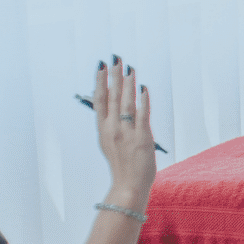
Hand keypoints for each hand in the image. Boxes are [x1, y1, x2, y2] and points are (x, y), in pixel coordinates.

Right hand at [95, 55, 157, 204]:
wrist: (128, 185)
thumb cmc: (122, 165)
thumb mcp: (109, 143)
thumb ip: (110, 125)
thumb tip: (113, 106)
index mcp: (103, 129)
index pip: (99, 100)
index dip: (100, 81)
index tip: (101, 65)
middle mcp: (113, 129)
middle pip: (113, 97)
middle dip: (115, 76)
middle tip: (116, 58)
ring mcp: (127, 133)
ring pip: (127, 102)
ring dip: (129, 84)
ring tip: (130, 68)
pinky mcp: (142, 138)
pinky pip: (143, 115)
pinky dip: (143, 101)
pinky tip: (144, 88)